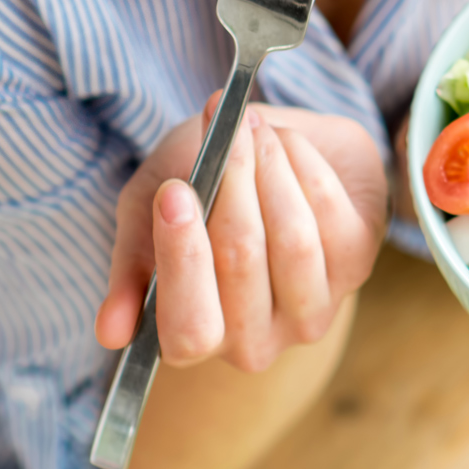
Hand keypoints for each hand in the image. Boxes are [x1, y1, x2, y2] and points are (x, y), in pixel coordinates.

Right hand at [97, 100, 386, 372]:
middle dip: (233, 187)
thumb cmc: (198, 188)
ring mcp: (312, 309)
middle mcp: (256, 340)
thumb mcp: (147, 212)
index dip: (183, 259)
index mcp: (194, 337)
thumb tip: (109, 332)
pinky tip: (287, 141)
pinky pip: (333, 215)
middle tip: (227, 135)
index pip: (190, 329)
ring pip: (293, 241)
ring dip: (271, 169)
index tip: (175, 190)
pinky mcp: (358, 267)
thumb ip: (131, 262)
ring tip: (254, 128)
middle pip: (243, 267)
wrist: (267, 149)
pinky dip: (306, 165)